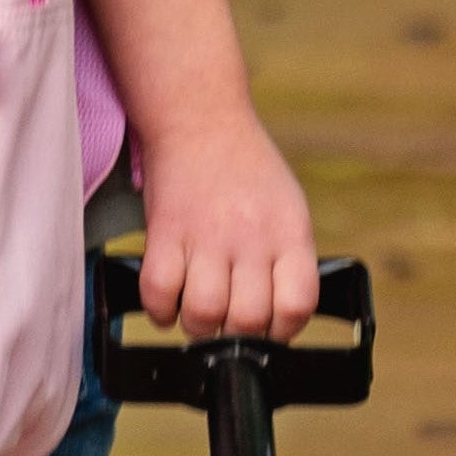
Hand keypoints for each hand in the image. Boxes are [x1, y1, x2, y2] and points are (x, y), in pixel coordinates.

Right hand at [136, 106, 319, 343]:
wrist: (201, 119)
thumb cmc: (247, 171)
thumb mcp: (288, 210)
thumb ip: (288, 262)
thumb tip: (279, 322)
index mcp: (289, 232)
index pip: (297, 305)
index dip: (283, 330)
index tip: (269, 328)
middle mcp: (250, 236)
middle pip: (248, 320)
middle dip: (236, 336)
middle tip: (227, 323)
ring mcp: (205, 234)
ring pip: (202, 313)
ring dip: (197, 326)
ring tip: (197, 312)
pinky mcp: (164, 230)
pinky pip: (158, 291)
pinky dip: (159, 310)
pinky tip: (168, 302)